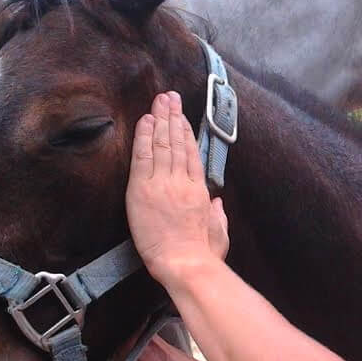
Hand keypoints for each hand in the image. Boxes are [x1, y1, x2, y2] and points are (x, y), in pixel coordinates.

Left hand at [126, 91, 226, 284]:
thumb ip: (218, 216)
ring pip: (161, 144)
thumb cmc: (203, 255)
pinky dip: (144, 136)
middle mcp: (181, 181)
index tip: (182, 118)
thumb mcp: (218, 234)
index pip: (191, 154)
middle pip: (176, 142)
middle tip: (169, 97)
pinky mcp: (143, 189)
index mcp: (199, 191)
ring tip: (158, 101)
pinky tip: (144, 120)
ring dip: (159, 119)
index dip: (185, 133)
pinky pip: (143, 156)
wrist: (185, 263)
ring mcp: (162, 182)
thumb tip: (218, 203)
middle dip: (172, 117)